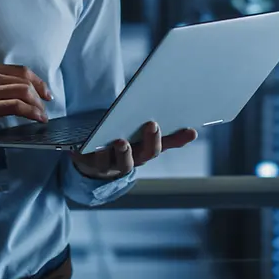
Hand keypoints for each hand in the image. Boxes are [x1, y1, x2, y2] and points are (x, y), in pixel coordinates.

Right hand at [0, 63, 51, 167]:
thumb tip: (23, 92)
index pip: (20, 70)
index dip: (37, 81)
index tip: (45, 92)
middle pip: (24, 80)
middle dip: (40, 93)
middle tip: (46, 105)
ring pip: (22, 92)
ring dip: (37, 105)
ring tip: (42, 115)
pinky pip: (16, 106)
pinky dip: (30, 112)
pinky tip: (36, 118)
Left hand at [69, 121, 198, 181]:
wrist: (86, 158)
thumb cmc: (115, 140)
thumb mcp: (134, 133)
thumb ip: (153, 127)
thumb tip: (176, 114)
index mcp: (144, 150)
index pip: (165, 144)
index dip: (179, 139)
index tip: (191, 130)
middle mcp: (131, 160)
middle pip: (145, 155)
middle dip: (150, 141)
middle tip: (152, 125)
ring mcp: (112, 165)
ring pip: (122, 163)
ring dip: (123, 152)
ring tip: (122, 141)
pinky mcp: (91, 164)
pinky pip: (96, 161)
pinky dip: (97, 152)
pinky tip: (97, 142)